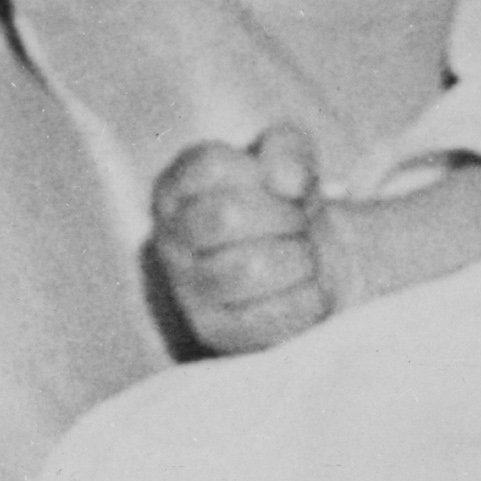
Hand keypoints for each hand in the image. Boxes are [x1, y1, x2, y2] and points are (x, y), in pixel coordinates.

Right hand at [152, 128, 335, 355]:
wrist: (303, 264)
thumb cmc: (284, 203)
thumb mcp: (287, 156)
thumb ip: (287, 148)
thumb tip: (285, 181)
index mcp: (175, 189)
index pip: (213, 166)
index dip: (265, 171)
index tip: (287, 185)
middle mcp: (168, 240)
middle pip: (227, 215)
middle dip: (285, 215)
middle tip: (302, 223)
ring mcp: (187, 289)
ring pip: (249, 268)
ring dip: (298, 256)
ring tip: (305, 254)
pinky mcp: (215, 331)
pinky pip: (267, 315)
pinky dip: (306, 296)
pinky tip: (311, 286)